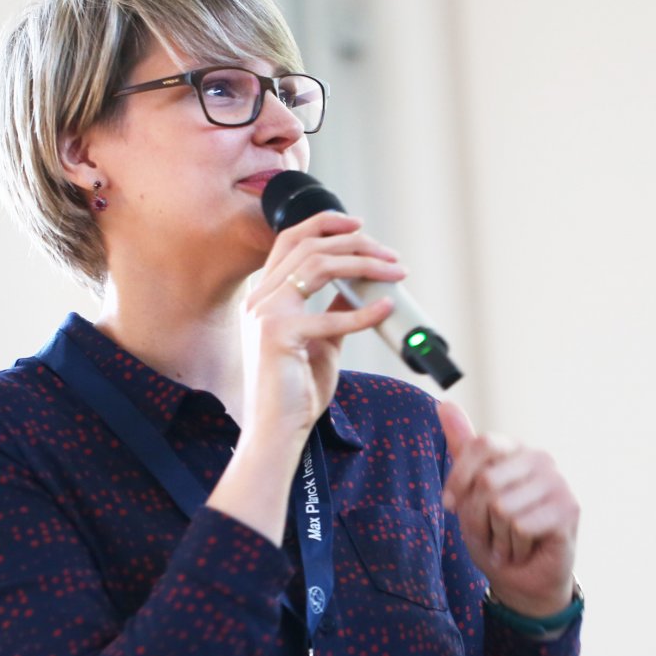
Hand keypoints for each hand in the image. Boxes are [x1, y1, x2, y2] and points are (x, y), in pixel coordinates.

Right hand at [239, 211, 403, 449]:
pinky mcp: (279, 337)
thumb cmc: (296, 391)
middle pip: (309, 246)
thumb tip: (357, 288)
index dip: (324, 224)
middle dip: (355, 243)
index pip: (290, 240)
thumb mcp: (321, 342)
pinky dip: (364, 311)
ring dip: (364, 264)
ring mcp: (265, 315)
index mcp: (265, 295)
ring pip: (319, 265)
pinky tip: (386, 308)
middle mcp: (260, 298)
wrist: (276, 431)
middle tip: (390, 256)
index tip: (358, 225)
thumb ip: (333, 311)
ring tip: (395, 272)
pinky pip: (330, 316)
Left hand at [438, 401, 578, 617]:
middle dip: (479, 517)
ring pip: (502, 508)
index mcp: (515, 449)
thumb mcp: (469, 491)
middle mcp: (539, 458)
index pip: (480, 446)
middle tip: (492, 530)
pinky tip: (525, 548)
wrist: (523, 577)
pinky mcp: (570, 508)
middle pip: (487, 481)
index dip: (459, 479)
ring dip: (497, 536)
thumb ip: (462, 448)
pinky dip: (514, 546)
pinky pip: (520, 526)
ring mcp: (558, 482)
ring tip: (509, 541)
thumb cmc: (496, 532)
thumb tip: (445, 404)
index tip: (451, 505)